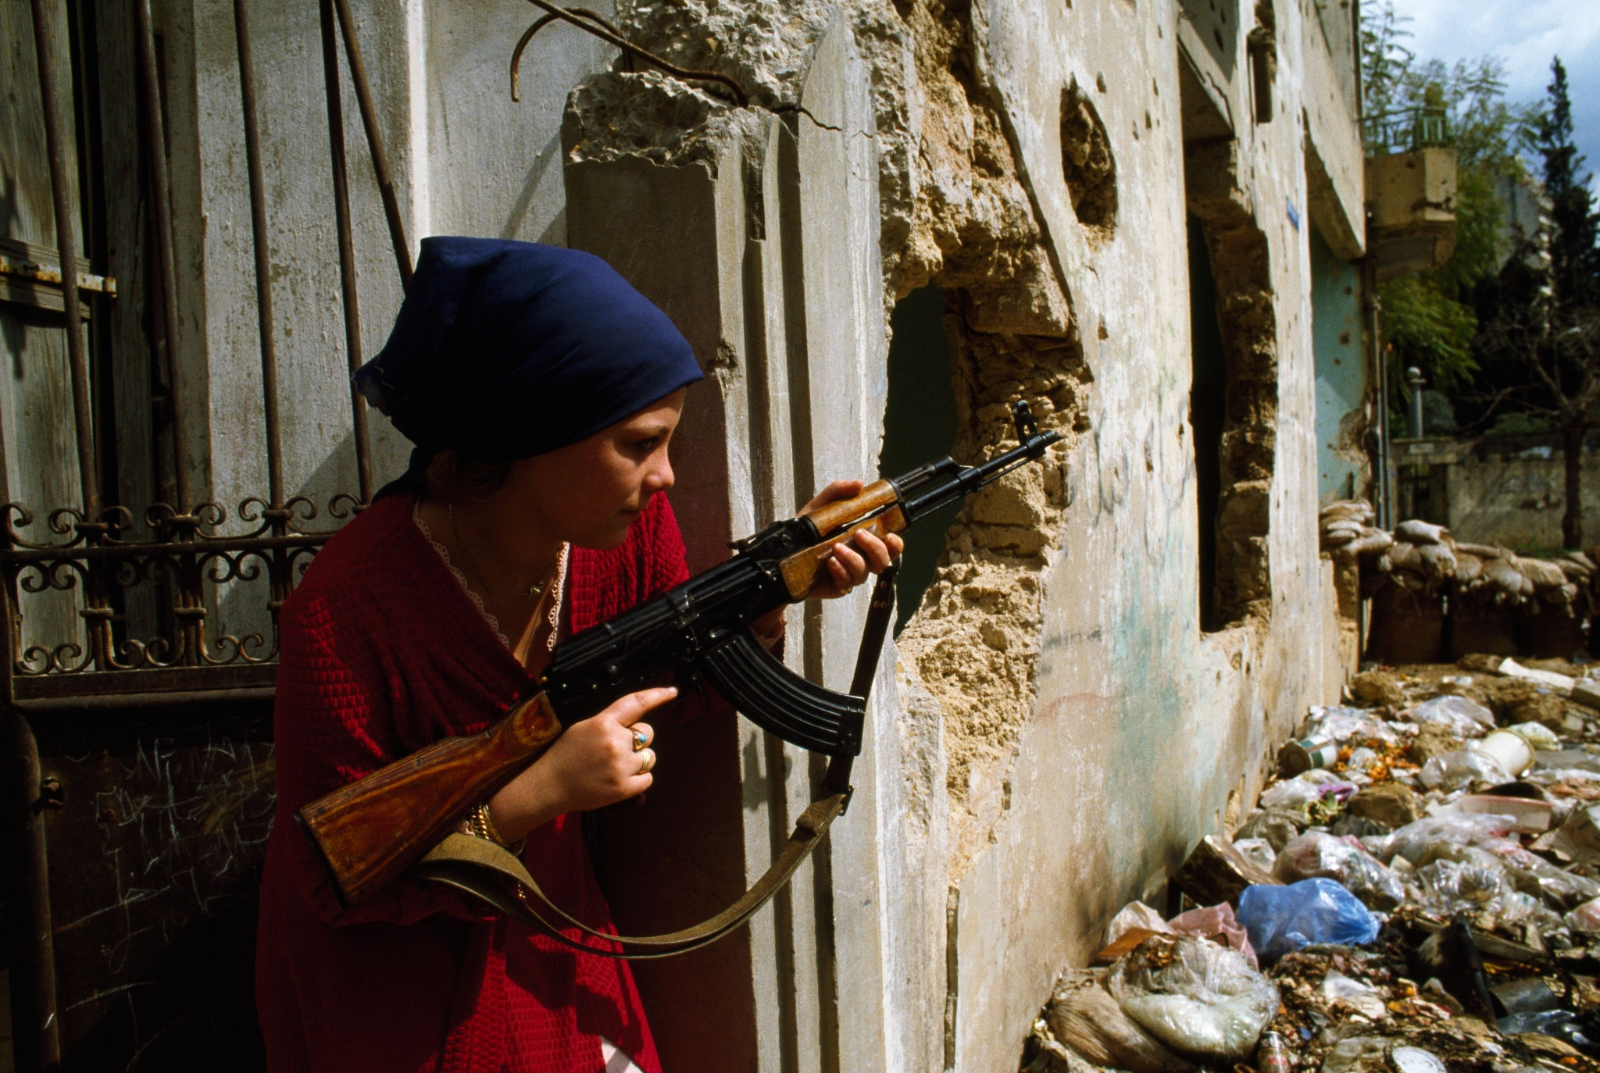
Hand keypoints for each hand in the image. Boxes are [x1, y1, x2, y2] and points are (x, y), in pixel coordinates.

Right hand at [487, 686, 673, 841]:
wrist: (548, 786)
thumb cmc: (563, 756)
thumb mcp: (583, 728)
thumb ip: (609, 722)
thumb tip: (635, 722)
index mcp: (603, 723)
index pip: (636, 703)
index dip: (657, 695)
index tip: (672, 691)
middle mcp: (615, 742)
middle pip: (647, 733)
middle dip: (638, 740)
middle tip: (615, 749)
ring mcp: (621, 766)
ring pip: (649, 757)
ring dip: (638, 761)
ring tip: (613, 766)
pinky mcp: (624, 788)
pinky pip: (647, 779)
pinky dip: (638, 779)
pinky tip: (619, 779)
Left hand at [797, 479, 904, 599]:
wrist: (786, 547)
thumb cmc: (810, 527)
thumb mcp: (823, 503)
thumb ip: (840, 491)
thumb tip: (859, 484)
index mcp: (865, 541)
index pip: (891, 547)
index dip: (896, 545)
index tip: (889, 535)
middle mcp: (862, 559)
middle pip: (883, 562)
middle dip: (875, 548)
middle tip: (858, 534)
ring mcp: (850, 574)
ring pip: (863, 573)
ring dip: (853, 559)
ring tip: (836, 547)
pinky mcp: (836, 586)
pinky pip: (845, 584)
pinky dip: (840, 571)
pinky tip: (830, 562)